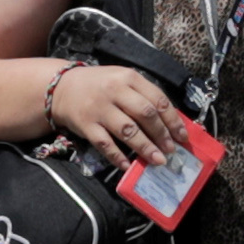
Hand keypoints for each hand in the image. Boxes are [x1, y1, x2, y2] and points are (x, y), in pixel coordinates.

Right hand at [43, 60, 190, 168]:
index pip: (158, 99)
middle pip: (145, 114)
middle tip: (171, 151)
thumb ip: (143, 96)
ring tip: (158, 160)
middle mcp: (115, 90)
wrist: (61, 87)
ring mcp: (99, 108)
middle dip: (162, 135)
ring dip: (145, 147)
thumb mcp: (122, 80)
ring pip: (127, 130)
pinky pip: (105, 144)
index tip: (182, 137)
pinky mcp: (86, 124)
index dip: (173, 120)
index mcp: (129, 77)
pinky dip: (118, 156)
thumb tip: (170, 124)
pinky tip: (128, 165)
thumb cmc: (99, 85)